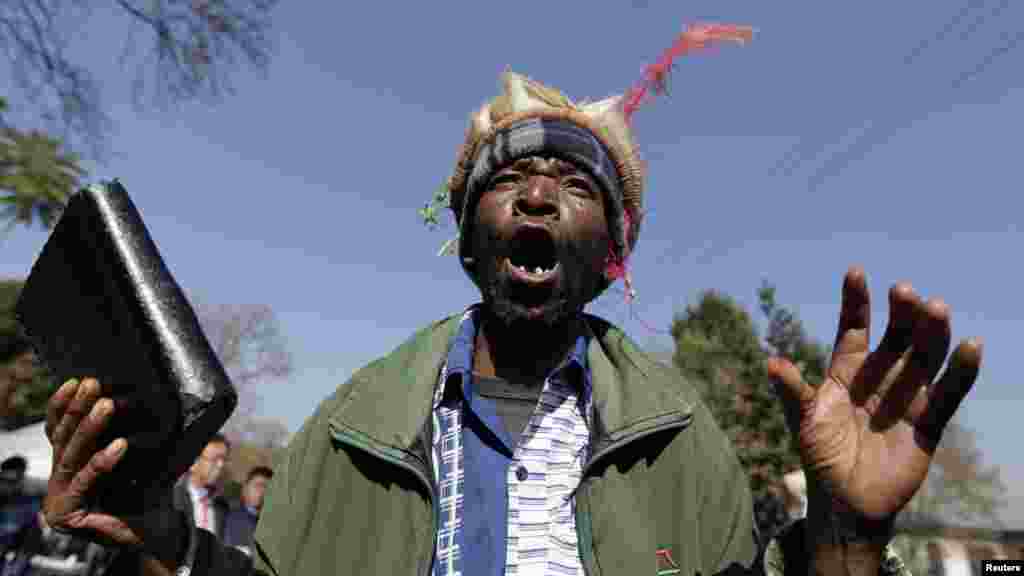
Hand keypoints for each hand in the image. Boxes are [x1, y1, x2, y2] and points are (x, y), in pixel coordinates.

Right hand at [42, 377, 141, 544]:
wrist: (156, 530)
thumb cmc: (147, 490)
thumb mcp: (134, 455)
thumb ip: (123, 430)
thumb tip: (134, 391)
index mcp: (68, 464)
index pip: (58, 430)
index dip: (64, 405)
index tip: (76, 380)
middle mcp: (58, 479)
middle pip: (63, 437)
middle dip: (77, 408)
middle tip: (92, 383)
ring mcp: (57, 497)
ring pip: (71, 454)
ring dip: (90, 427)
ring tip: (108, 404)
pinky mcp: (65, 514)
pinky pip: (85, 480)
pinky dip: (103, 461)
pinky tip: (121, 444)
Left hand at [768, 267, 980, 537]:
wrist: (846, 502)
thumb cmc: (821, 456)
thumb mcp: (804, 421)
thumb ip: (792, 391)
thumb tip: (772, 362)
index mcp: (847, 371)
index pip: (853, 328)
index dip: (855, 302)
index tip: (856, 272)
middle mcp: (881, 377)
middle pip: (895, 337)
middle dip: (901, 313)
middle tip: (904, 290)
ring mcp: (907, 396)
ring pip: (925, 357)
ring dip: (932, 333)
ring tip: (936, 308)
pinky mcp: (929, 422)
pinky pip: (949, 394)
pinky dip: (961, 371)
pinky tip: (971, 346)